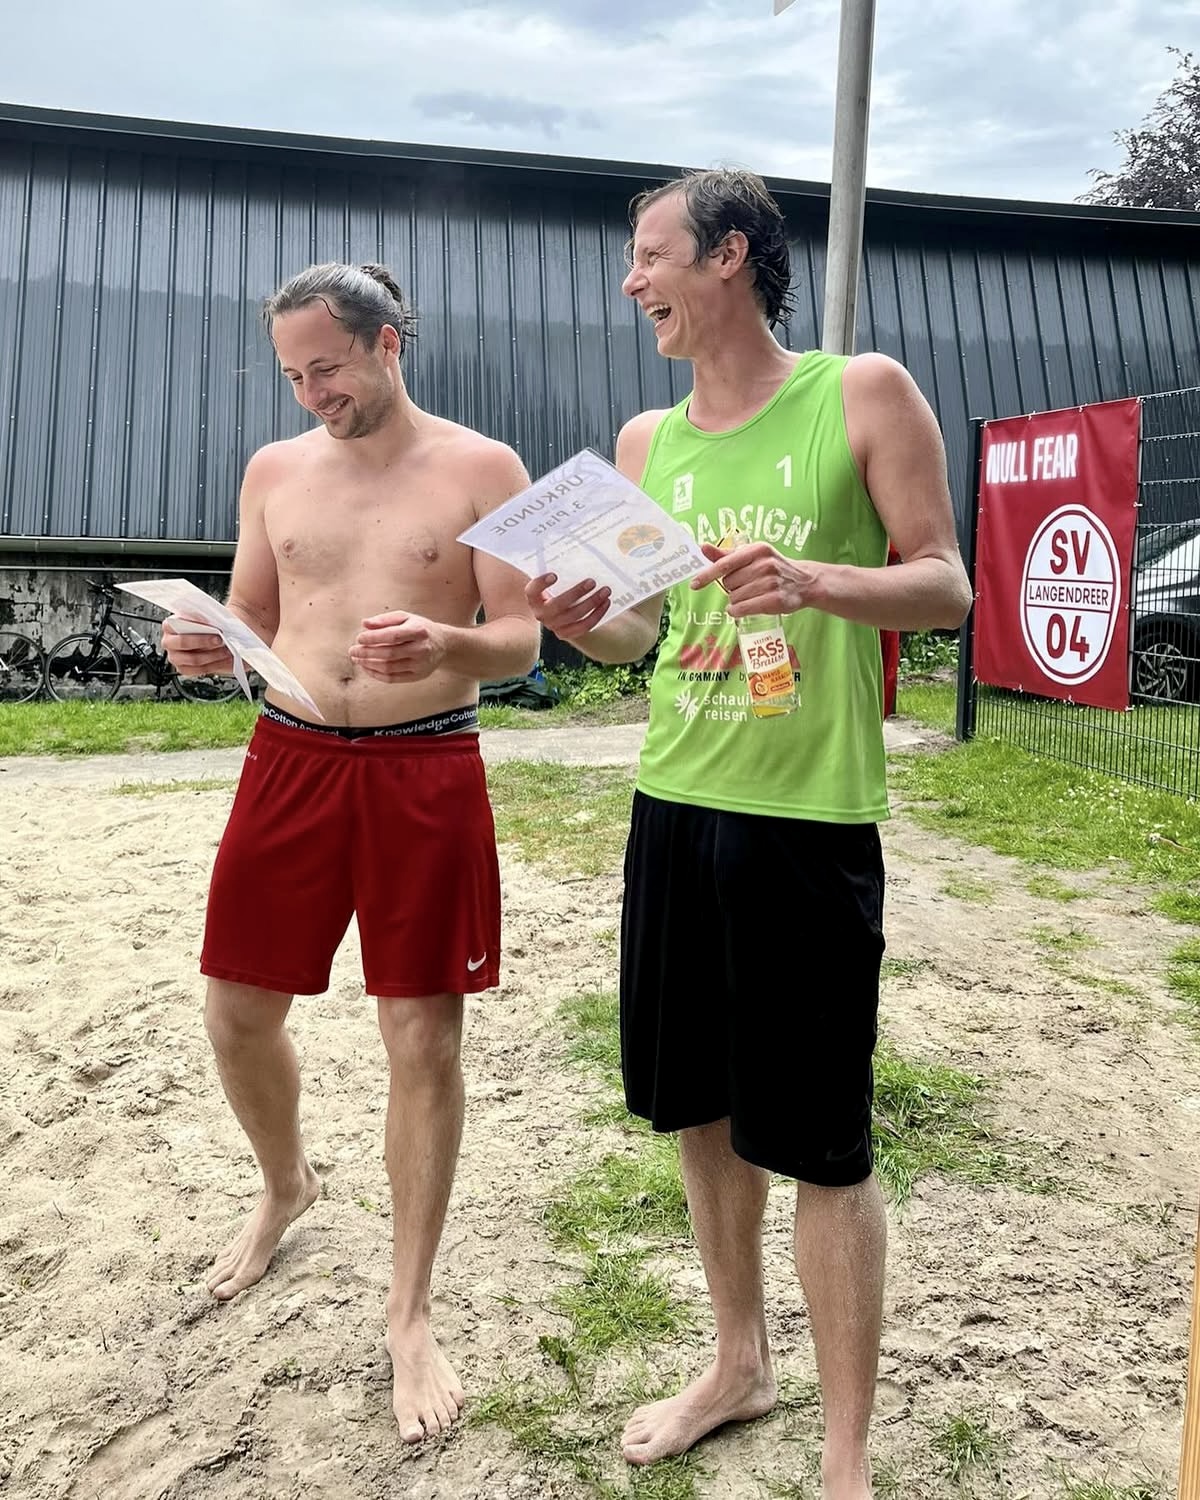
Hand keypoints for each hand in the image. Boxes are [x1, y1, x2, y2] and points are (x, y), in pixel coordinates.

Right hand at [162, 616, 233, 675]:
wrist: (213, 636)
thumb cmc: (205, 625)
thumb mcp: (203, 616)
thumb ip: (202, 617)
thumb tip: (208, 619)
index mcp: (169, 626)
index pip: (176, 625)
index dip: (193, 625)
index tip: (209, 626)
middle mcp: (169, 642)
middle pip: (183, 642)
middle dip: (204, 641)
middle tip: (220, 639)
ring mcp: (175, 657)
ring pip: (193, 659)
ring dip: (213, 655)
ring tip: (226, 650)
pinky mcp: (185, 669)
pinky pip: (199, 670)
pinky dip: (214, 665)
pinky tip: (224, 659)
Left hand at [351, 611, 447, 681]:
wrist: (443, 644)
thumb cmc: (419, 628)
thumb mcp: (405, 617)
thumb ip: (384, 620)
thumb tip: (364, 624)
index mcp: (418, 631)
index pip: (392, 636)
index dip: (373, 638)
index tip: (359, 638)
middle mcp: (421, 649)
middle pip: (388, 654)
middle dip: (367, 653)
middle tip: (352, 651)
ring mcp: (420, 664)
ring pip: (389, 668)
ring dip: (369, 664)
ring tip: (357, 659)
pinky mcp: (418, 676)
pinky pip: (392, 678)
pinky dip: (376, 674)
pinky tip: (367, 668)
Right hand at [524, 573, 611, 640]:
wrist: (557, 613)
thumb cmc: (556, 590)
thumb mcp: (553, 581)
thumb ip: (559, 570)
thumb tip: (577, 549)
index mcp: (534, 598)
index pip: (532, 591)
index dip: (541, 584)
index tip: (554, 575)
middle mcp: (541, 613)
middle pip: (558, 605)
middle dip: (577, 592)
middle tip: (592, 581)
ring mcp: (553, 625)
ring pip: (574, 616)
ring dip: (592, 602)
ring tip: (606, 591)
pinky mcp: (566, 634)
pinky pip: (584, 626)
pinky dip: (597, 615)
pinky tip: (606, 603)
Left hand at [689, 542, 823, 618]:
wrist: (805, 582)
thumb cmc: (773, 567)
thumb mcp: (752, 556)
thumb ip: (726, 554)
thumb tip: (702, 547)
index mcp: (757, 550)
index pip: (725, 564)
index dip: (707, 575)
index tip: (694, 584)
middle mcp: (765, 564)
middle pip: (729, 583)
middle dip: (732, 587)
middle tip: (746, 585)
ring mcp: (772, 583)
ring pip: (735, 598)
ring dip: (736, 601)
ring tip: (750, 596)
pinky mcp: (776, 600)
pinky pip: (744, 609)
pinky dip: (737, 611)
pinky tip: (740, 609)